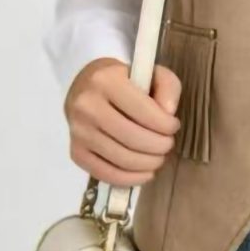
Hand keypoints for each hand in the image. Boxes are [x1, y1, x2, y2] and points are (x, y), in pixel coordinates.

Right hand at [63, 58, 181, 186]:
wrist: (86, 86)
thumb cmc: (123, 79)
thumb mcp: (149, 71)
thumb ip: (167, 87)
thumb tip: (169, 113)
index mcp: (105, 80)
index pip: (142, 110)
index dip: (164, 124)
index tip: (174, 126)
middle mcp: (87, 106)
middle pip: (131, 138)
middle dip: (158, 146)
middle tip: (168, 145)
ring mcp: (78, 131)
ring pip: (119, 158)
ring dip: (147, 164)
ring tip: (159, 158)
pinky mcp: (75, 152)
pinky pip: (104, 173)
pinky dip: (129, 179)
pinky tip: (145, 173)